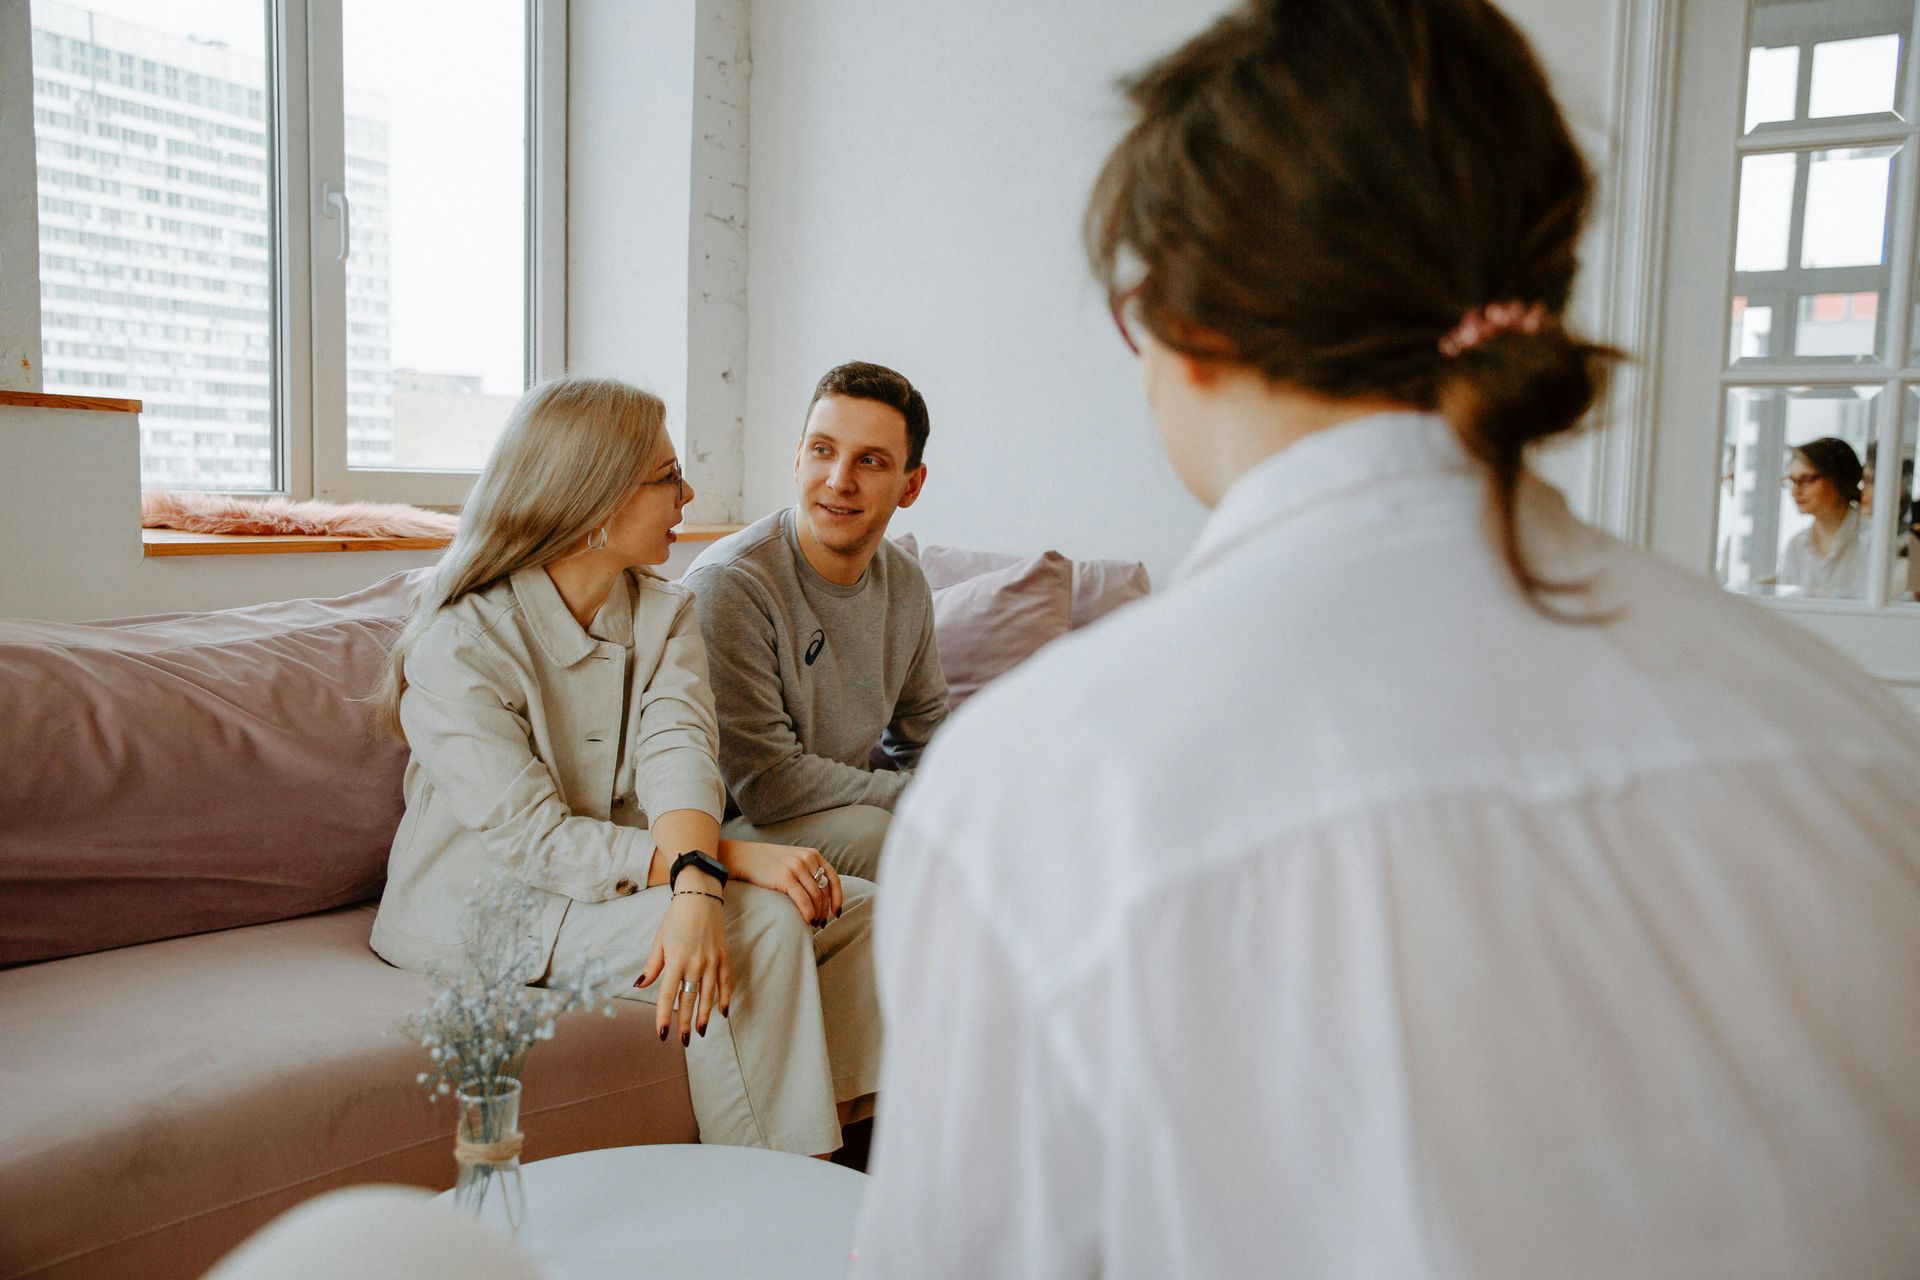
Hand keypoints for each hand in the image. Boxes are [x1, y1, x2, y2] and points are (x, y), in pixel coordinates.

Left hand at [635, 885, 729, 1045]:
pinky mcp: (724, 957)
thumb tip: (640, 985)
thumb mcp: (659, 941)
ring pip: (708, 995)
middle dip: (685, 1022)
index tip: (661, 1033)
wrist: (699, 896)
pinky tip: (723, 1013)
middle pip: (689, 1000)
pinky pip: (725, 983)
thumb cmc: (675, 919)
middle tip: (683, 1041)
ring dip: (704, 1016)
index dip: (664, 1016)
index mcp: (675, 960)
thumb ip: (652, 966)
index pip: (667, 995)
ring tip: (700, 1032)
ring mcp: (712, 961)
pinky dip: (725, 998)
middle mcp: (695, 963)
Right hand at [719, 838, 842, 926]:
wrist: (743, 857)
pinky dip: (808, 912)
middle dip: (824, 910)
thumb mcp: (793, 860)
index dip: (837, 898)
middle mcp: (807, 858)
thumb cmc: (768, 863)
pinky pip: (803, 899)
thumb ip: (808, 870)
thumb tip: (821, 896)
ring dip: (816, 913)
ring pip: (815, 896)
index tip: (836, 913)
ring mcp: (796, 867)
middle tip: (820, 923)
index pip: (833, 878)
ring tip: (812, 923)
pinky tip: (807, 920)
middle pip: (824, 890)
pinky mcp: (785, 877)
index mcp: (812, 854)